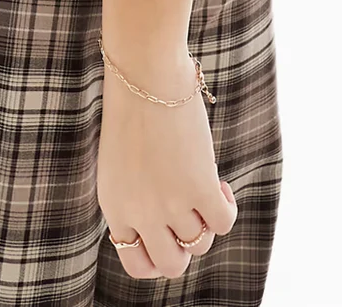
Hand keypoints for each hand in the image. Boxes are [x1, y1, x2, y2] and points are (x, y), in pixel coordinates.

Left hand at [96, 45, 238, 279]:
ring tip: (203, 188)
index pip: (136, 263)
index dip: (157, 253)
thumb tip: (166, 224)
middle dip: (184, 247)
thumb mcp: (120, 163)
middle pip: (171, 266)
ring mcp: (170, 203)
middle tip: (189, 215)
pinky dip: (227, 208)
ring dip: (206, 221)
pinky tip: (220, 184)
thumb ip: (135, 198)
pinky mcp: (198, 185)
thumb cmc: (131, 109)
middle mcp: (140, 213)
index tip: (167, 230)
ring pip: (199, 244)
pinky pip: (223, 223)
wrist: (144, 75)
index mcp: (114, 208)